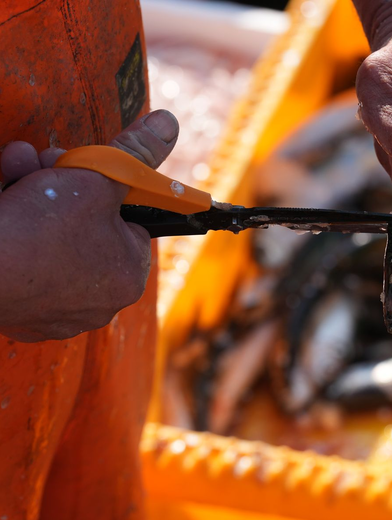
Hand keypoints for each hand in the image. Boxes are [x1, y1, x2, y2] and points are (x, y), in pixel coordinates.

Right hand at [0, 110, 178, 342]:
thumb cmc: (40, 226)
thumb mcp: (96, 177)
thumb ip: (134, 153)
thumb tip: (168, 125)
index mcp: (128, 277)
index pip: (127, 223)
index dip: (103, 191)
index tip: (82, 172)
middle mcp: (98, 305)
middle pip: (87, 229)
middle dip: (63, 187)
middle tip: (44, 162)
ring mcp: (55, 315)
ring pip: (50, 243)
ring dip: (32, 195)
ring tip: (16, 167)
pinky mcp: (17, 313)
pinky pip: (20, 262)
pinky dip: (11, 232)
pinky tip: (0, 204)